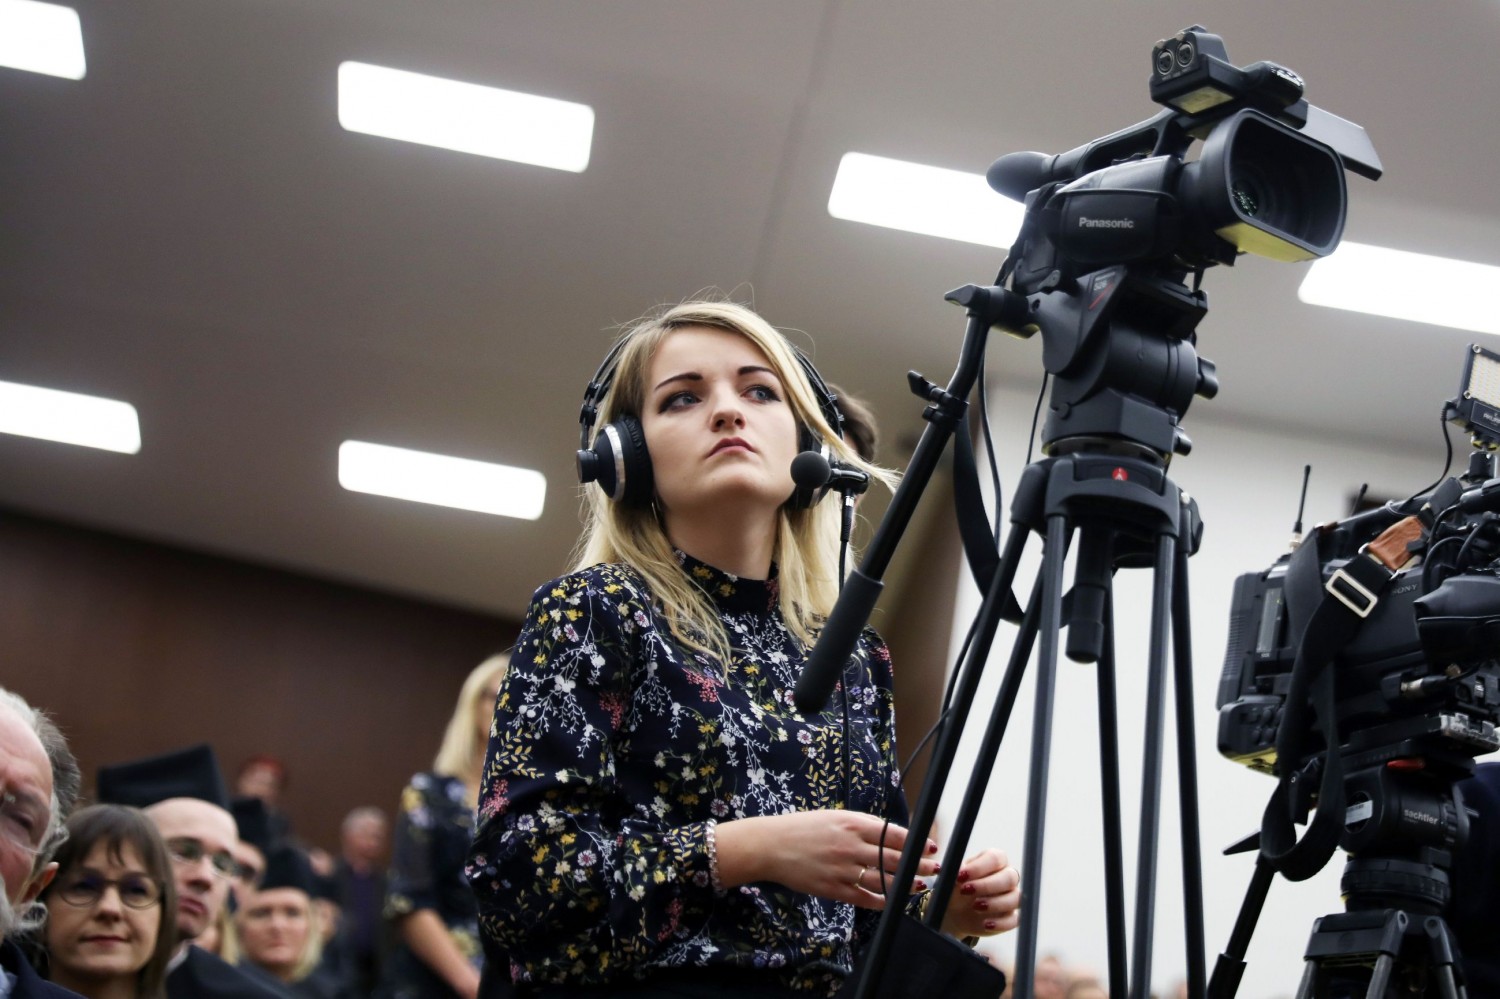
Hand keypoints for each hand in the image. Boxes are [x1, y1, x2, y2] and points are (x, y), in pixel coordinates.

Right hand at [714, 810, 938, 908]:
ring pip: (883, 881)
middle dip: (919, 865)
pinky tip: (893, 901)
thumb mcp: (834, 816)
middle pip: (894, 859)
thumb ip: (862, 824)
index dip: (917, 843)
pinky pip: (864, 898)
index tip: (931, 848)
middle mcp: (850, 846)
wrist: (771, 846)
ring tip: (920, 886)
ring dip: (905, 885)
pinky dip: (882, 901)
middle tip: (935, 869)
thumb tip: (890, 833)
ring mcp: (842, 869)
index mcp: (852, 824)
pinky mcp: (833, 889)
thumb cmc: (803, 828)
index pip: (894, 835)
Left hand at [934, 848, 1020, 938]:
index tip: (961, 876)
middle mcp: (1007, 876)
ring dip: (996, 903)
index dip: (979, 867)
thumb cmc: (956, 887)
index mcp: (994, 860)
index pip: (995, 858)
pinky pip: (1015, 919)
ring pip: (1016, 898)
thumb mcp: (952, 878)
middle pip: (1010, 877)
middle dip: (987, 885)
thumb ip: (953, 872)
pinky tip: (985, 924)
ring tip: (975, 907)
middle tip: (966, 891)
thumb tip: (948, 869)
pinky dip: (1001, 923)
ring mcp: (1011, 897)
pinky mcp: (1010, 916)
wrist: (955, 911)